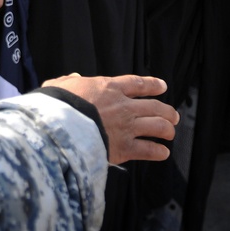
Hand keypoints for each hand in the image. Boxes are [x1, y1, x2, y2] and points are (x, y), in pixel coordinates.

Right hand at [41, 74, 178, 164]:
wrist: (60, 125)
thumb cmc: (57, 104)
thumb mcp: (59, 85)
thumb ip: (68, 81)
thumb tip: (73, 77)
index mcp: (109, 88)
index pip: (137, 84)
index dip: (152, 85)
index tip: (162, 86)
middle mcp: (123, 106)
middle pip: (155, 106)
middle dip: (167, 111)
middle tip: (172, 115)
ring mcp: (127, 127)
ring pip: (158, 126)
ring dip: (167, 130)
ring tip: (170, 133)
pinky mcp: (125, 148)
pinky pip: (149, 150)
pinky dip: (158, 152)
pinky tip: (162, 152)